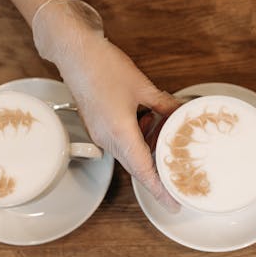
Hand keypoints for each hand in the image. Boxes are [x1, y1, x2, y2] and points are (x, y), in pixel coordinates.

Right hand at [32, 0, 179, 210]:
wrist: (74, 52)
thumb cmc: (104, 66)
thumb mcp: (142, 87)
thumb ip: (164, 106)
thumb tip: (181, 114)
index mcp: (120, 133)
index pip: (143, 171)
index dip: (159, 191)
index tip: (173, 204)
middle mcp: (107, 139)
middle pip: (137, 166)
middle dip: (158, 173)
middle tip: (178, 176)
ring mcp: (100, 133)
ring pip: (130, 153)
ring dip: (148, 149)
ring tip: (164, 133)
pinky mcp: (97, 126)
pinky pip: (121, 141)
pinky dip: (137, 138)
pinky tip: (148, 121)